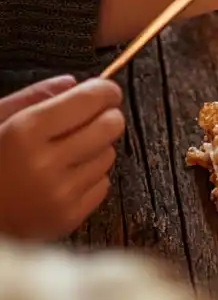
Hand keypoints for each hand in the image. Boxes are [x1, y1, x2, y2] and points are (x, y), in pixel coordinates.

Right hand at [0, 76, 124, 239]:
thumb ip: (32, 97)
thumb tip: (73, 83)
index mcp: (25, 132)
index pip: (90, 99)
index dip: (105, 91)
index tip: (106, 90)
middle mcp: (46, 163)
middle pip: (111, 125)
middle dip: (107, 116)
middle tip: (93, 118)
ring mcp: (60, 193)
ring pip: (109, 154)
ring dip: (96, 149)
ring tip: (66, 154)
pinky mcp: (69, 217)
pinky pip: (103, 184)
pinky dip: (90, 177)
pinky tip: (64, 178)